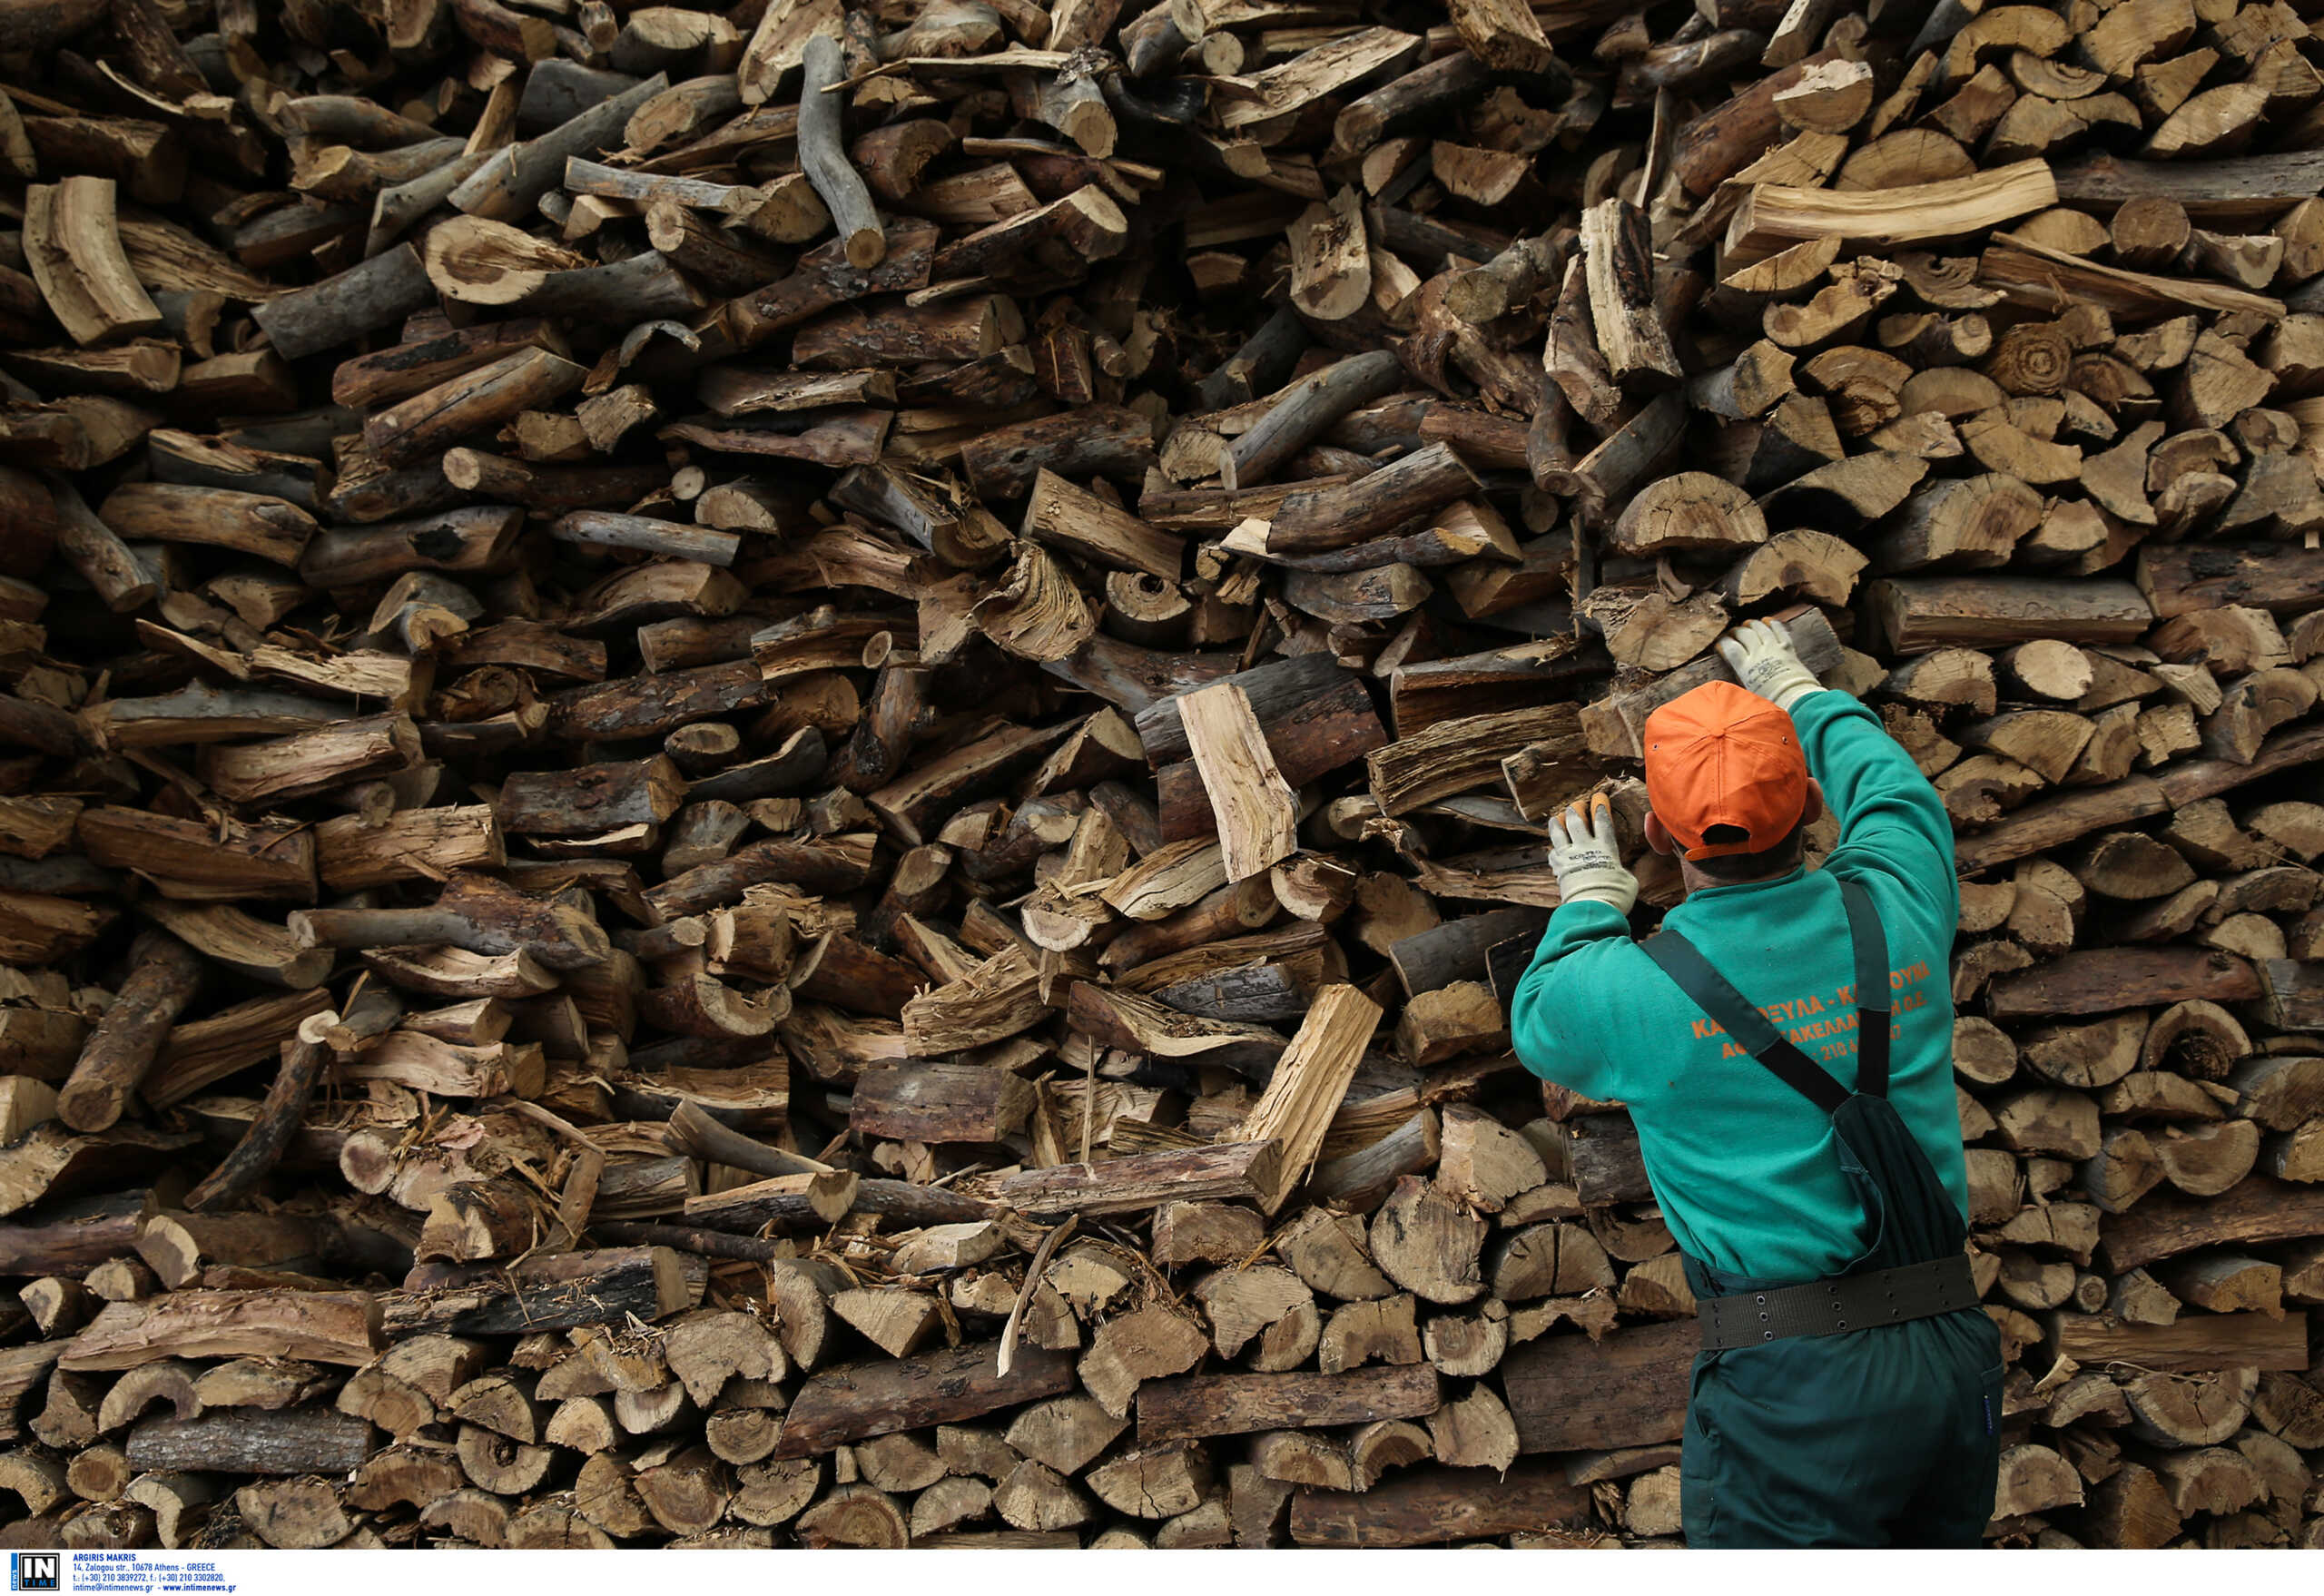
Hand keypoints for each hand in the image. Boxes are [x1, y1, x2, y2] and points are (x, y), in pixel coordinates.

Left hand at [1548, 792, 1637, 914]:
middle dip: (1575, 809)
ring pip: (1558, 833)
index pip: (1602, 821)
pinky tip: (1554, 849)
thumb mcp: (1628, 881)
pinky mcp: (1558, 869)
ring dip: (1557, 823)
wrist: (1592, 909)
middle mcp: (1585, 848)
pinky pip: (1553, 854)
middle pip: (1576, 821)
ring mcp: (1569, 857)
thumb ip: (1620, 871)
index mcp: (1605, 848)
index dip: (1600, 807)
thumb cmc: (1616, 896)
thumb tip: (1617, 873)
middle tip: (1576, 804)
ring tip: (1556, 817)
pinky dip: (1553, 850)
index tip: (1599, 797)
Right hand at [1717, 617, 1824, 709]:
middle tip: (1733, 632)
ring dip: (1752, 624)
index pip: (1730, 648)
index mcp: (1746, 667)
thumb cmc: (1771, 700)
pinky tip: (1768, 620)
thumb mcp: (1749, 690)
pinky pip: (1779, 630)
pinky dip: (1773, 624)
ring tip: (1748, 623)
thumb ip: (1742, 676)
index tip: (1721, 642)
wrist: (1794, 698)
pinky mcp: (1787, 647)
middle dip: (1736, 631)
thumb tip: (1735, 667)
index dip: (1724, 643)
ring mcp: (1773, 648)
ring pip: (1760, 629)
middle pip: (1744, 634)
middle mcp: (1758, 654)